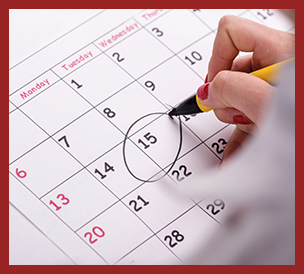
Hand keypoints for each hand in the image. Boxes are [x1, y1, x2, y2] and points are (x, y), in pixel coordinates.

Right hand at [197, 15, 294, 165]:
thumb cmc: (303, 125)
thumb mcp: (265, 103)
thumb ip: (230, 89)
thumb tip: (208, 93)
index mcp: (280, 49)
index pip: (231, 34)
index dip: (216, 60)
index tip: (214, 87)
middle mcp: (277, 63)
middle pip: (232, 70)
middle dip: (228, 97)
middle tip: (242, 113)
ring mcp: (274, 86)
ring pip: (238, 97)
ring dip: (235, 118)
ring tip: (253, 130)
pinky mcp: (274, 106)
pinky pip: (248, 115)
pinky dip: (239, 133)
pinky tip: (236, 151)